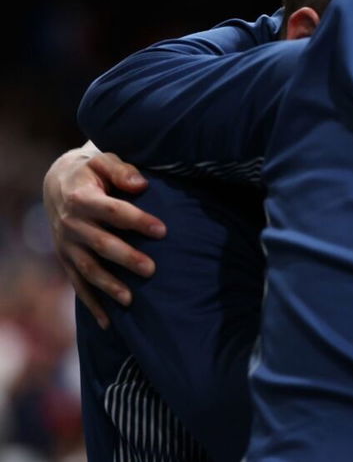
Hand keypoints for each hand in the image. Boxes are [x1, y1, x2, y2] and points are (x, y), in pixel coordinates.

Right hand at [43, 147, 165, 327]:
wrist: (60, 183)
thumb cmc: (93, 171)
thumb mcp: (103, 160)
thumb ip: (121, 170)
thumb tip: (141, 184)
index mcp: (81, 198)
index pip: (112, 211)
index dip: (137, 220)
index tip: (163, 230)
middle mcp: (71, 224)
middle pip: (100, 244)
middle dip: (126, 257)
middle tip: (152, 269)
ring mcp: (67, 245)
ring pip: (88, 269)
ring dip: (108, 285)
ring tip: (131, 300)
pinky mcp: (67, 260)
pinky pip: (79, 285)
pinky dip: (92, 304)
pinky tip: (109, 322)